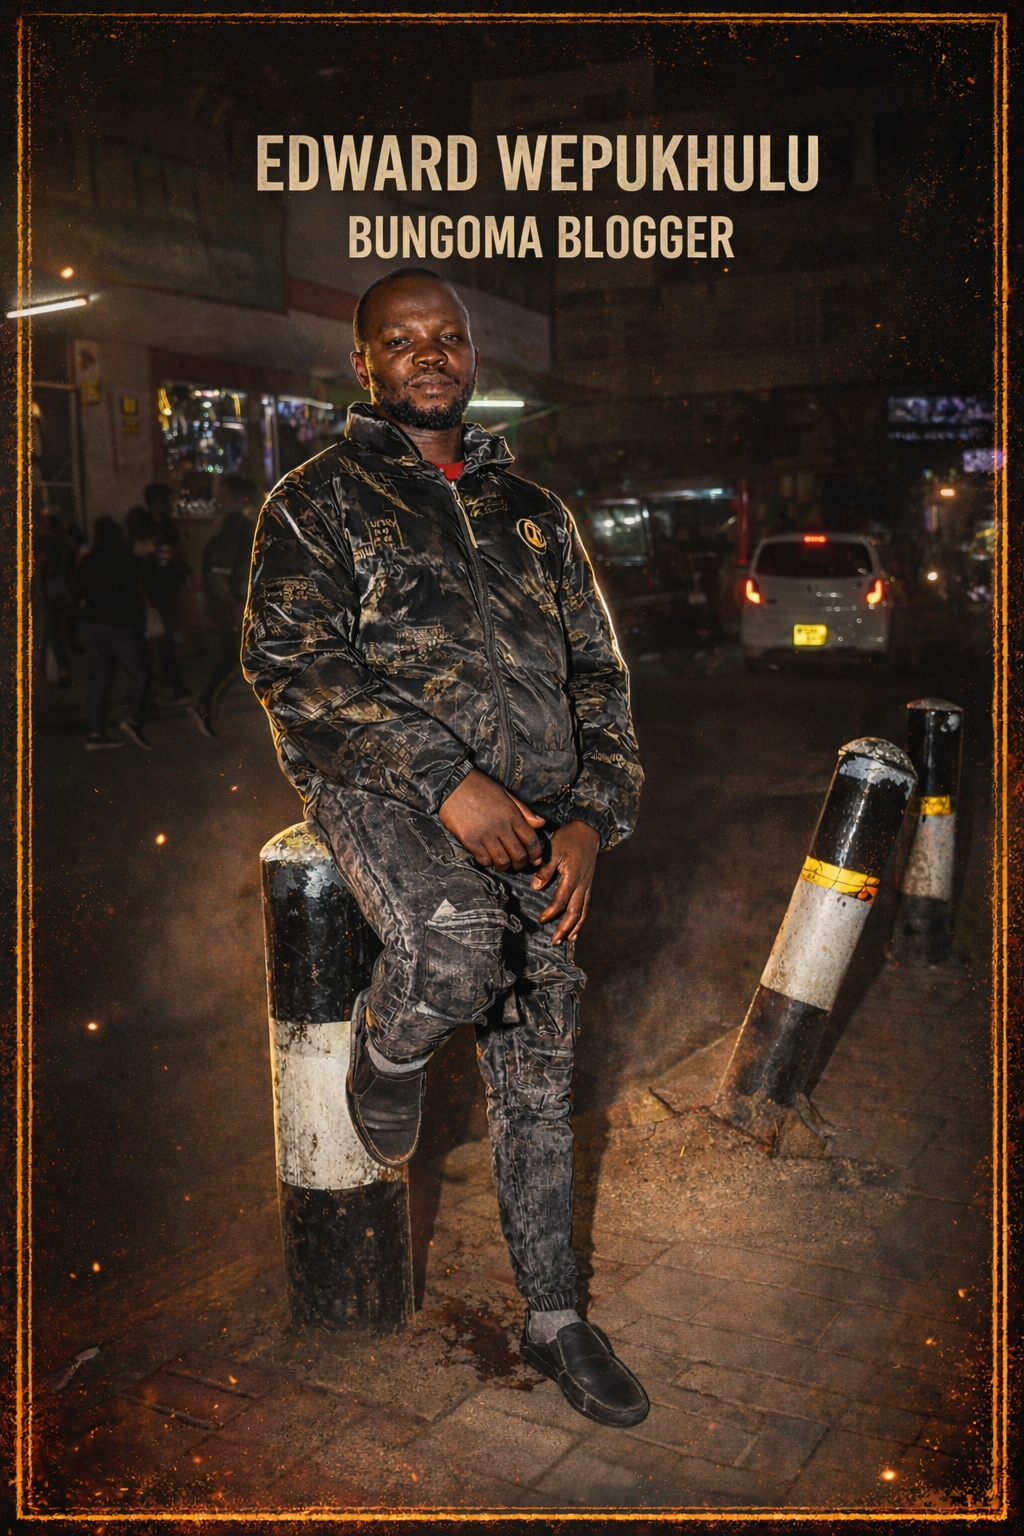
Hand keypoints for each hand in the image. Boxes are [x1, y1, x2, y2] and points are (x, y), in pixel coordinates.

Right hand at [439, 768, 545, 871]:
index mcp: (512, 814)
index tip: (536, 860)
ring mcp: (485, 835)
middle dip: (521, 864)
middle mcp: (501, 826)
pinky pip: (484, 860)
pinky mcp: (470, 840)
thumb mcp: (505, 794)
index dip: (536, 854)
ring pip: (502, 861)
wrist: (453, 784)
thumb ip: (523, 811)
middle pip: (518, 855)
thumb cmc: (480, 787)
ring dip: (504, 866)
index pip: (531, 840)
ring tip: (502, 864)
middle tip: (518, 864)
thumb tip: (541, 823)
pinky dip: (488, 862)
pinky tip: (487, 857)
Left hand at [530, 820, 600, 943]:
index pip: (562, 899)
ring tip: (565, 940)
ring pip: (582, 912)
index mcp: (572, 875)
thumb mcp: (554, 849)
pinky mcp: (588, 885)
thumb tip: (535, 887)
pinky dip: (581, 920)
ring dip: (574, 927)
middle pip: (575, 911)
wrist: (588, 831)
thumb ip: (545, 869)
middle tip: (555, 940)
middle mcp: (582, 884)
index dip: (552, 911)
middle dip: (565, 927)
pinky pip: (586, 906)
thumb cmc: (568, 839)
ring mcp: (587, 885)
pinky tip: (576, 930)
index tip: (541, 919)